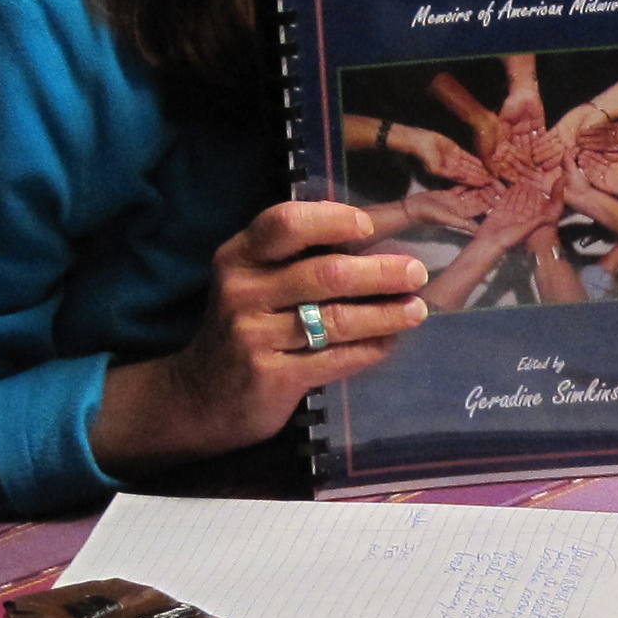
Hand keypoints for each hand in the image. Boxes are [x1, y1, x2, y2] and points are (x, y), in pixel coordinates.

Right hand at [91, 200, 427, 473]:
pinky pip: (336, 359)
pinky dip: (369, 350)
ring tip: (416, 310)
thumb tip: (371, 235)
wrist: (200, 397)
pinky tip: (390, 343)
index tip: (367, 226)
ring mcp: (256, 336)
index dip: (331, 220)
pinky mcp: (273, 376)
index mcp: (239, 257)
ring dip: (385, 314)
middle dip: (379, 272)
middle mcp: (243, 291)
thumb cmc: (243, 328)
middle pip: (325, 273)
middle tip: (416, 272)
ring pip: (337, 320)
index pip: (285, 224)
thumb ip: (295, 259)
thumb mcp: (252, 283)